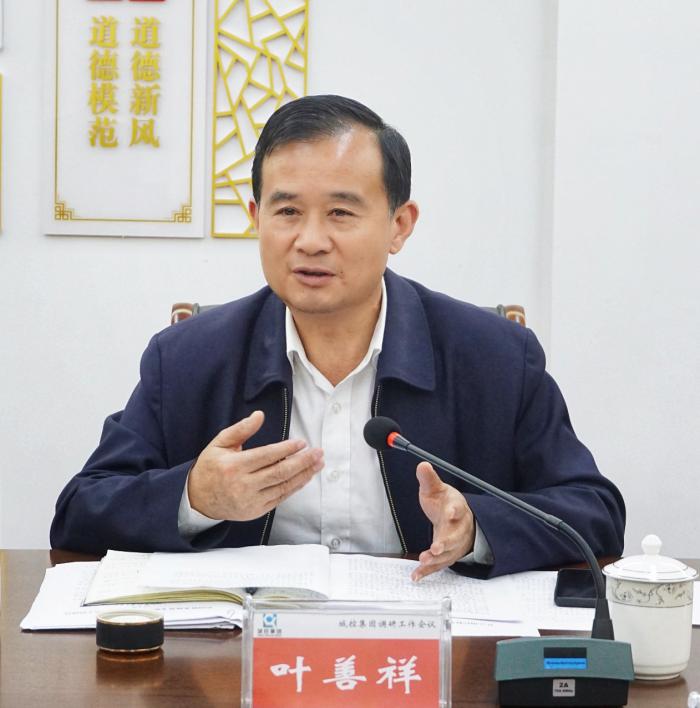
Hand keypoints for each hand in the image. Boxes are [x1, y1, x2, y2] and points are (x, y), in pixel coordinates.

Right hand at [187, 411, 323, 520]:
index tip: (302, 442)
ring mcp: (250, 501)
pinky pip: (280, 498)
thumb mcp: (220, 443)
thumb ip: (241, 429)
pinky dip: (295, 487)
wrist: (198, 499)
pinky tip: (305, 477)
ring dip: (304, 475)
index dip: (286, 449)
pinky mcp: (255, 511)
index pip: (266, 456)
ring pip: (283, 487)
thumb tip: (259, 415)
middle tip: (318, 452)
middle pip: (279, 472)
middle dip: (302, 462)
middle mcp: (242, 485)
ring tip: (318, 464)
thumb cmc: (211, 467)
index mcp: (233, 466)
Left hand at [412, 461, 474, 581]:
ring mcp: (454, 543)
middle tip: (436, 547)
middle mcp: (458, 527)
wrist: (459, 520)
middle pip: (455, 536)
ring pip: (448, 553)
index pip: (458, 508)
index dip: (455, 511)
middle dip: (446, 542)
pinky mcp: (447, 555)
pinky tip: (416, 575)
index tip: (450, 513)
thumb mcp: (437, 489)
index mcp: (457, 508)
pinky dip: (428, 571)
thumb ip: (429, 479)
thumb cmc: (446, 503)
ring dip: (437, 558)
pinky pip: (439, 565)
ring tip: (424, 560)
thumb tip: (422, 465)